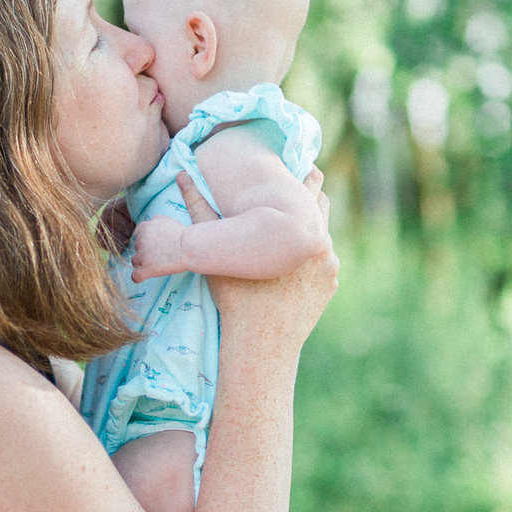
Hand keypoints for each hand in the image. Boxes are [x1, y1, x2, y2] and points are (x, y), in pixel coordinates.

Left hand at [130, 214, 188, 281]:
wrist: (191, 247)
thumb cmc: (184, 235)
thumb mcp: (169, 221)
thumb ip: (158, 220)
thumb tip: (153, 220)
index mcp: (144, 227)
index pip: (138, 235)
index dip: (147, 241)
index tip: (157, 245)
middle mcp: (141, 241)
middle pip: (137, 248)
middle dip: (147, 252)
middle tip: (163, 254)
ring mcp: (143, 256)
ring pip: (135, 261)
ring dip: (143, 263)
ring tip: (158, 264)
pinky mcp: (147, 269)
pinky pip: (135, 276)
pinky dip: (140, 277)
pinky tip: (147, 275)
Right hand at [185, 172, 337, 366]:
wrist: (259, 343)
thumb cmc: (235, 295)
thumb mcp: (216, 251)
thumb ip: (199, 209)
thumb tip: (181, 176)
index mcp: (299, 226)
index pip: (310, 185)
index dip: (300, 175)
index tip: (294, 168)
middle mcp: (321, 241)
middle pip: (322, 204)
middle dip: (310, 196)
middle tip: (297, 186)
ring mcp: (329, 265)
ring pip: (324, 234)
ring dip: (311, 228)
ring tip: (293, 225)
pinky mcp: (330, 284)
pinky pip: (324, 263)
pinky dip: (311, 259)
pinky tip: (296, 261)